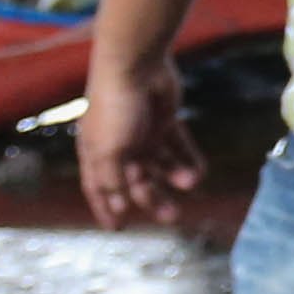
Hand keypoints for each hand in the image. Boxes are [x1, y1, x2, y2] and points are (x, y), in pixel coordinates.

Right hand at [77, 58, 204, 228]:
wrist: (136, 64)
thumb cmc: (115, 107)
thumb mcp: (109, 150)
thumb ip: (113, 179)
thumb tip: (118, 205)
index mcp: (95, 152)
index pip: (98, 187)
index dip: (106, 208)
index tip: (116, 229)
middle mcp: (117, 145)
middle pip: (135, 180)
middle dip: (152, 199)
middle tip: (171, 217)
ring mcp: (141, 132)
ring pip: (159, 165)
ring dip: (173, 178)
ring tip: (190, 184)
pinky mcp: (163, 120)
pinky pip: (177, 146)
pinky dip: (187, 159)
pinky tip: (198, 172)